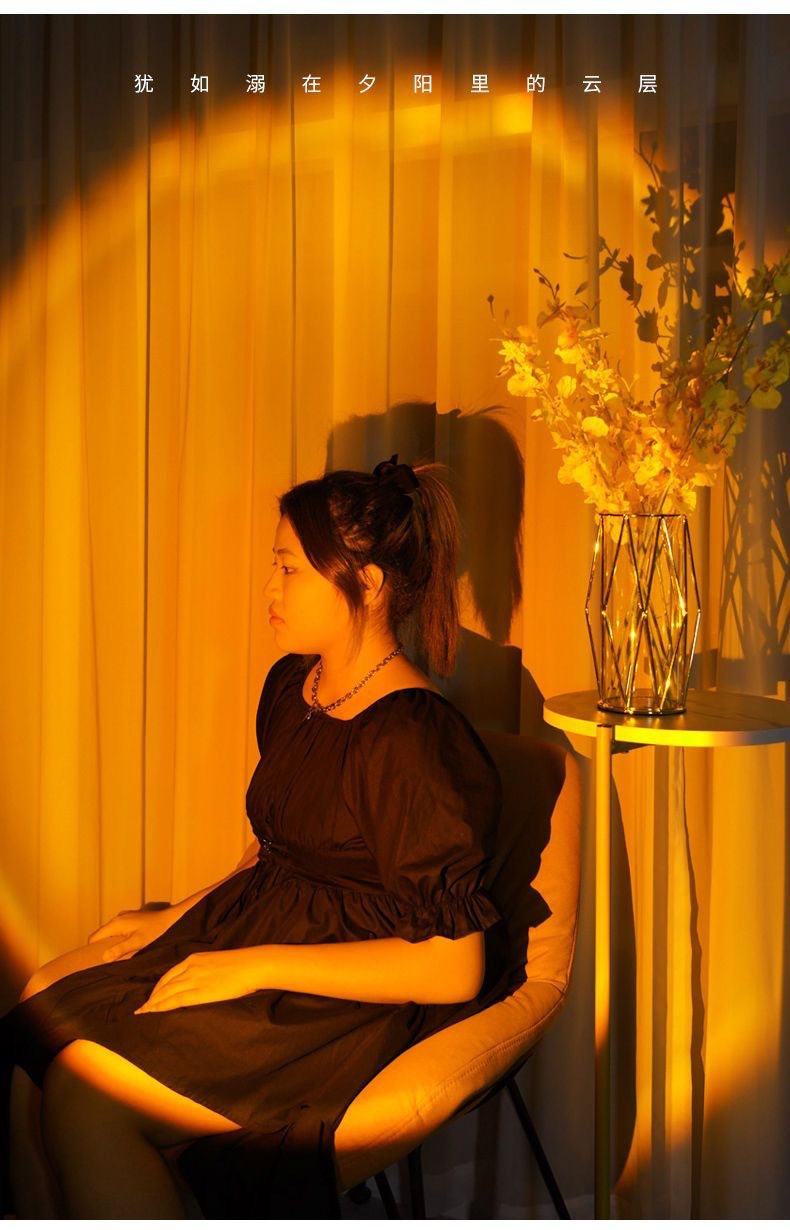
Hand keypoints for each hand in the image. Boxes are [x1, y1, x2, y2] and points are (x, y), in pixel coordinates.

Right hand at [87, 906, 177, 962]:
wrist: (172, 919)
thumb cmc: (157, 931)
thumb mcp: (138, 943)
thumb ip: (120, 950)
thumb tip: (103, 957)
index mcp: (116, 923)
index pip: (94, 938)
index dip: (92, 951)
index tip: (96, 963)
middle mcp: (118, 917)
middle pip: (102, 935)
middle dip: (102, 948)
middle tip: (108, 962)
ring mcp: (125, 916)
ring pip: (111, 933)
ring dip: (112, 943)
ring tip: (118, 956)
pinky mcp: (132, 918)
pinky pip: (119, 930)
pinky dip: (119, 939)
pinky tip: (128, 947)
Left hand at [134, 949, 263, 1012]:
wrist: (251, 965)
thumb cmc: (240, 964)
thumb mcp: (216, 962)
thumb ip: (204, 970)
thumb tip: (200, 982)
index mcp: (194, 959)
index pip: (169, 974)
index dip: (158, 986)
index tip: (151, 995)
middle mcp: (189, 968)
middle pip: (164, 984)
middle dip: (152, 996)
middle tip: (142, 1007)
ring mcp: (193, 980)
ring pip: (166, 993)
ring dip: (153, 1003)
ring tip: (143, 1012)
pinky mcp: (198, 992)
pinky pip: (174, 1000)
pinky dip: (161, 1006)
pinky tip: (154, 1011)